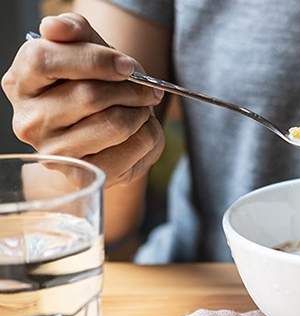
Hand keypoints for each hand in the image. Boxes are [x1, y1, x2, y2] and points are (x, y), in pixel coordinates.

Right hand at [1, 13, 164, 185]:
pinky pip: (130, 149)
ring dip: (140, 112)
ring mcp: (52, 151)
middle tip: (148, 90)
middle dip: (130, 89)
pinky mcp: (82, 173)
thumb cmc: (91, 87)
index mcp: (20, 81)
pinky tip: (139, 132)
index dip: (95, 59)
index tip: (128, 65)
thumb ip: (73, 30)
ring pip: (114, 124)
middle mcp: (28, 119)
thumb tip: (54, 27)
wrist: (101, 138)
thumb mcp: (85, 51)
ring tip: (141, 109)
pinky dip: (147, 136)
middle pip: (89, 95)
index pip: (45, 60)